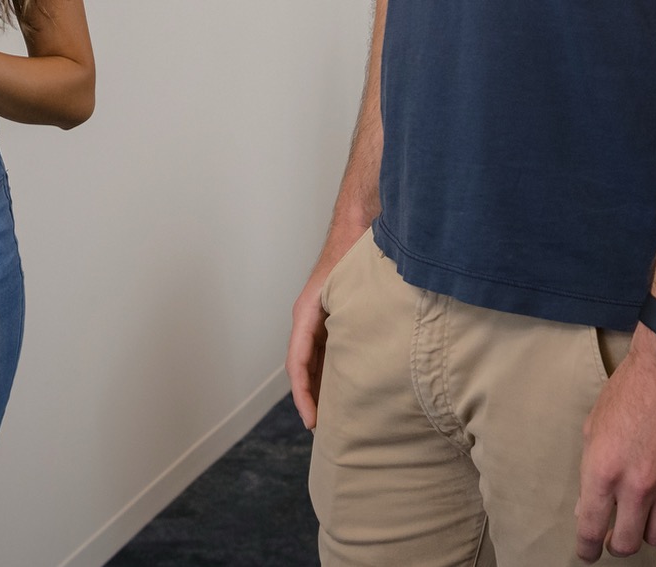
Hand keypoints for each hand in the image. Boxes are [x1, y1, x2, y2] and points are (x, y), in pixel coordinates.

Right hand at [285, 232, 358, 428]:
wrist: (358, 226)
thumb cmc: (352, 252)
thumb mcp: (346, 289)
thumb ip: (345, 319)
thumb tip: (351, 353)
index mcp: (306, 316)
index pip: (298, 365)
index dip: (304, 395)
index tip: (313, 420)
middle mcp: (308, 320)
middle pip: (305, 368)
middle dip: (311, 398)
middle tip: (325, 429)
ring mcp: (320, 319)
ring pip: (315, 360)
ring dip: (321, 386)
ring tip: (336, 414)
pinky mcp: (332, 317)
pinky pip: (327, 349)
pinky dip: (332, 370)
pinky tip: (348, 384)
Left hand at [574, 333, 655, 560]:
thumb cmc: (628, 392)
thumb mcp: (594, 429)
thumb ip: (589, 473)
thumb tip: (586, 509)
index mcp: (602, 470)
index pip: (591, 529)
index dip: (587, 549)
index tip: (588, 553)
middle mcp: (636, 485)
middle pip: (626, 544)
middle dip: (616, 546)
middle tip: (615, 537)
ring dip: (646, 533)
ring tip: (642, 517)